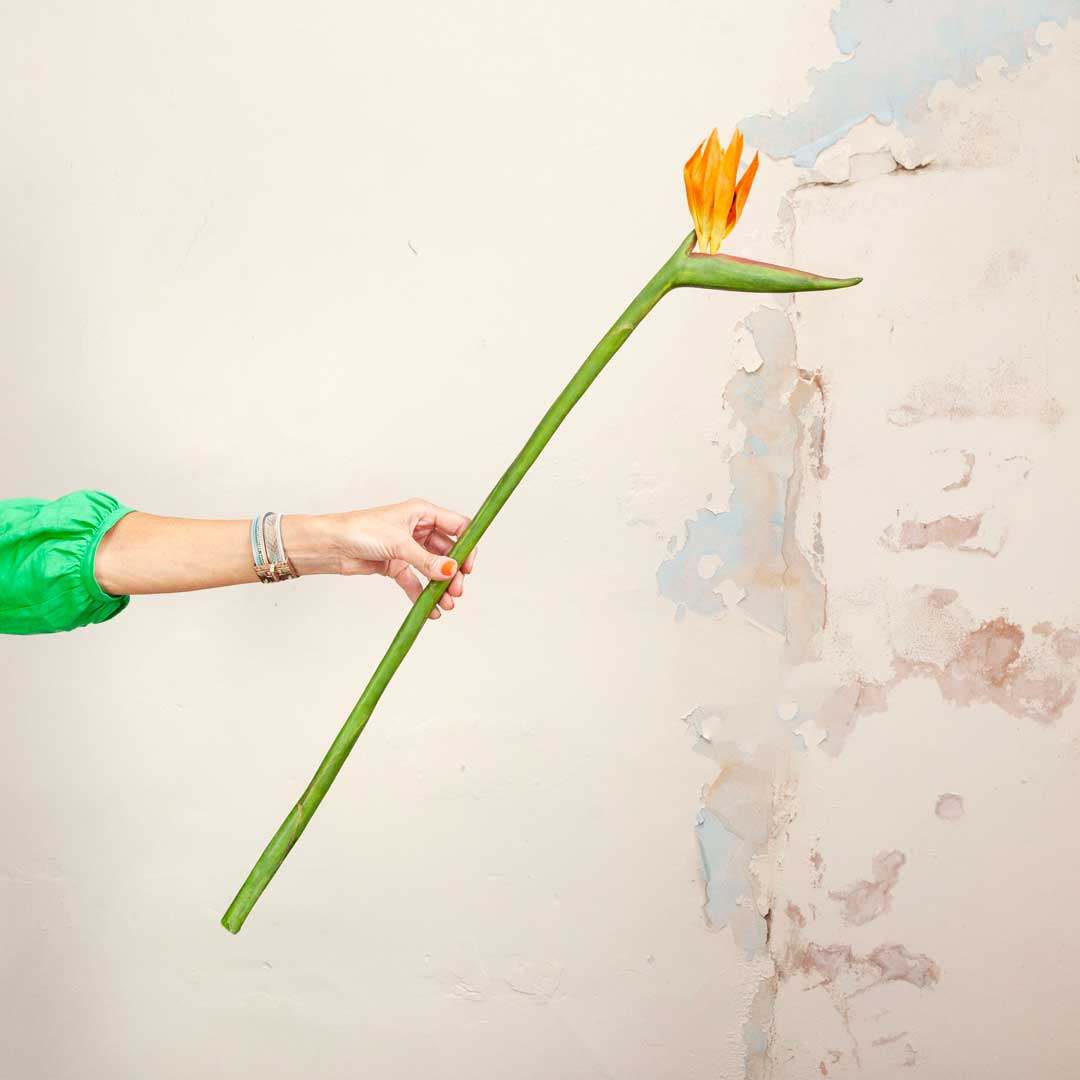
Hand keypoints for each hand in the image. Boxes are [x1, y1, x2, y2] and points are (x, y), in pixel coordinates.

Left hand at [290, 499, 476, 619]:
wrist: (330, 545)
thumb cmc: (360, 530)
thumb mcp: (399, 544)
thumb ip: (427, 561)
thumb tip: (451, 571)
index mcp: (422, 513)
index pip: (457, 527)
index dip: (467, 546)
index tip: (468, 567)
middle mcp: (417, 529)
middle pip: (447, 551)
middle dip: (453, 572)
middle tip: (455, 591)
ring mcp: (407, 548)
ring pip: (432, 568)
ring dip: (440, 586)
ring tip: (445, 604)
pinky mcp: (395, 564)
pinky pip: (415, 580)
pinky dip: (422, 594)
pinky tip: (429, 609)